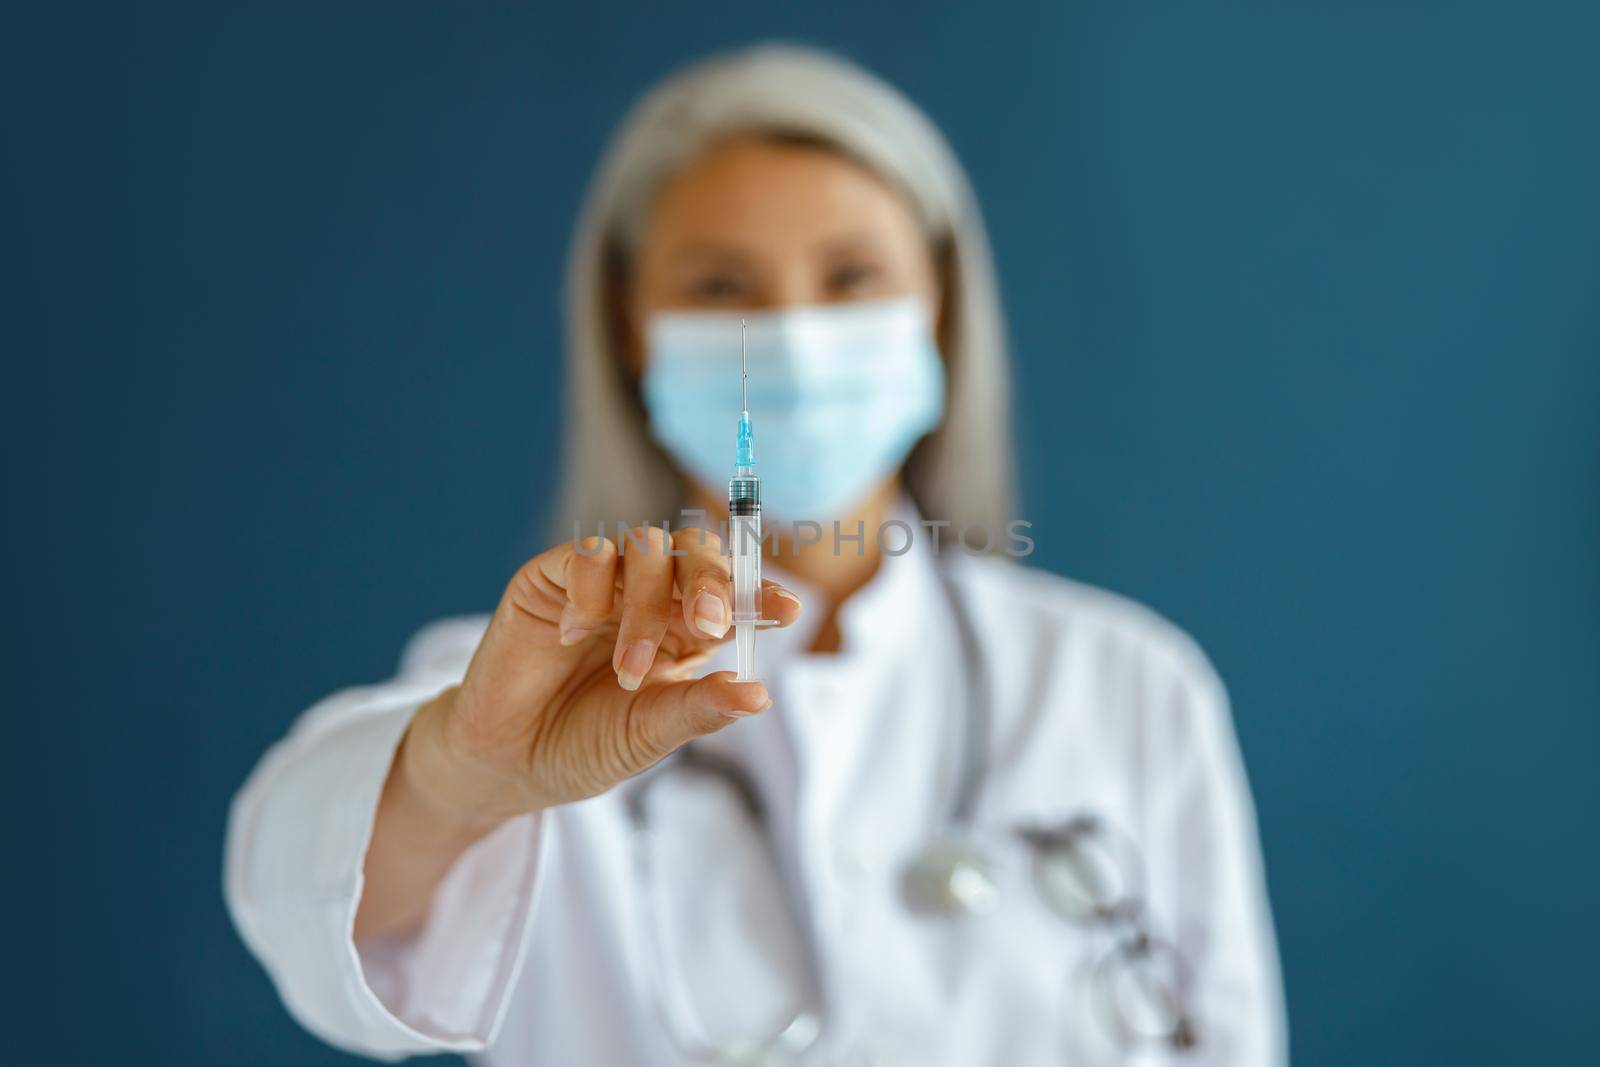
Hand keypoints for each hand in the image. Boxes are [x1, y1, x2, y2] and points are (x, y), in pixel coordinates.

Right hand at [400, 525, 801, 833]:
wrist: (507, 763)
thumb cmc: (583, 746)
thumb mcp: (650, 735)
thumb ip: (699, 709)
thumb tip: (760, 694)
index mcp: (687, 631)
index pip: (733, 595)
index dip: (761, 594)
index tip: (789, 610)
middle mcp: (649, 597)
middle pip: (696, 554)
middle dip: (713, 583)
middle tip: (712, 624)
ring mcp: (601, 583)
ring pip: (646, 549)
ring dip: (647, 606)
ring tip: (630, 669)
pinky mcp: (550, 578)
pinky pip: (586, 554)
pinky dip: (591, 591)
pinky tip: (574, 636)